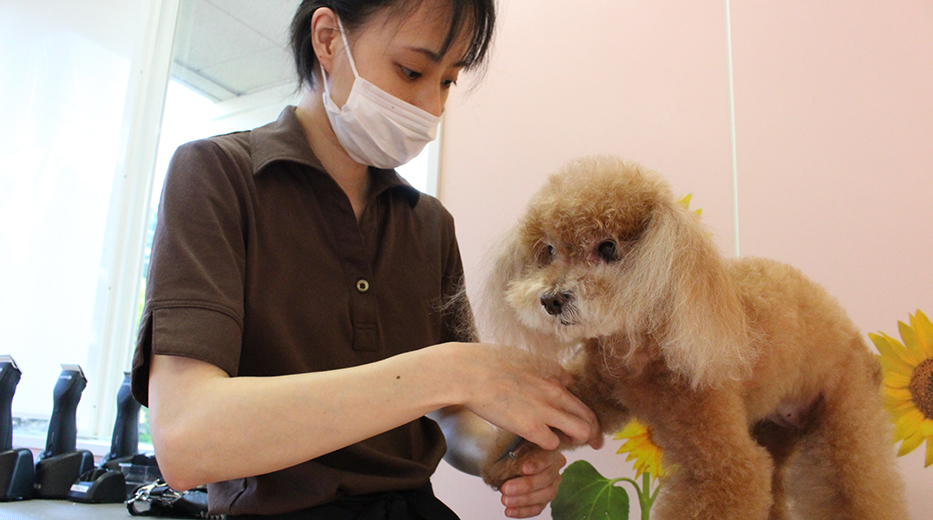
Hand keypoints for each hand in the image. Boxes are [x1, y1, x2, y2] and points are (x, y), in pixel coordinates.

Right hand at [446, 343, 599, 450]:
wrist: (468, 372)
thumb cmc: (485, 362)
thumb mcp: (520, 357)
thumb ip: (536, 370)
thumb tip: (536, 376)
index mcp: (554, 371)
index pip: (580, 392)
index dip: (577, 407)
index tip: (572, 415)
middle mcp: (556, 389)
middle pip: (589, 414)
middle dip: (592, 430)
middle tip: (591, 441)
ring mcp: (546, 409)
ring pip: (582, 431)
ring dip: (574, 440)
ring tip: (563, 444)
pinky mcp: (532, 427)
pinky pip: (553, 444)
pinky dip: (547, 447)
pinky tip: (536, 445)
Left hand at [499, 449, 566, 517]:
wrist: (508, 461)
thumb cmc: (512, 452)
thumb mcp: (513, 447)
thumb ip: (516, 450)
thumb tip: (512, 456)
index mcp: (550, 449)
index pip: (548, 457)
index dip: (537, 464)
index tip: (523, 469)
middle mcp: (555, 467)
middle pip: (546, 478)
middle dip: (525, 485)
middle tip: (506, 488)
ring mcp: (553, 484)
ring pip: (545, 495)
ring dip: (523, 500)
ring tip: (505, 500)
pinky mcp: (545, 499)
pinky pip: (538, 508)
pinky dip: (522, 511)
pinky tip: (509, 511)